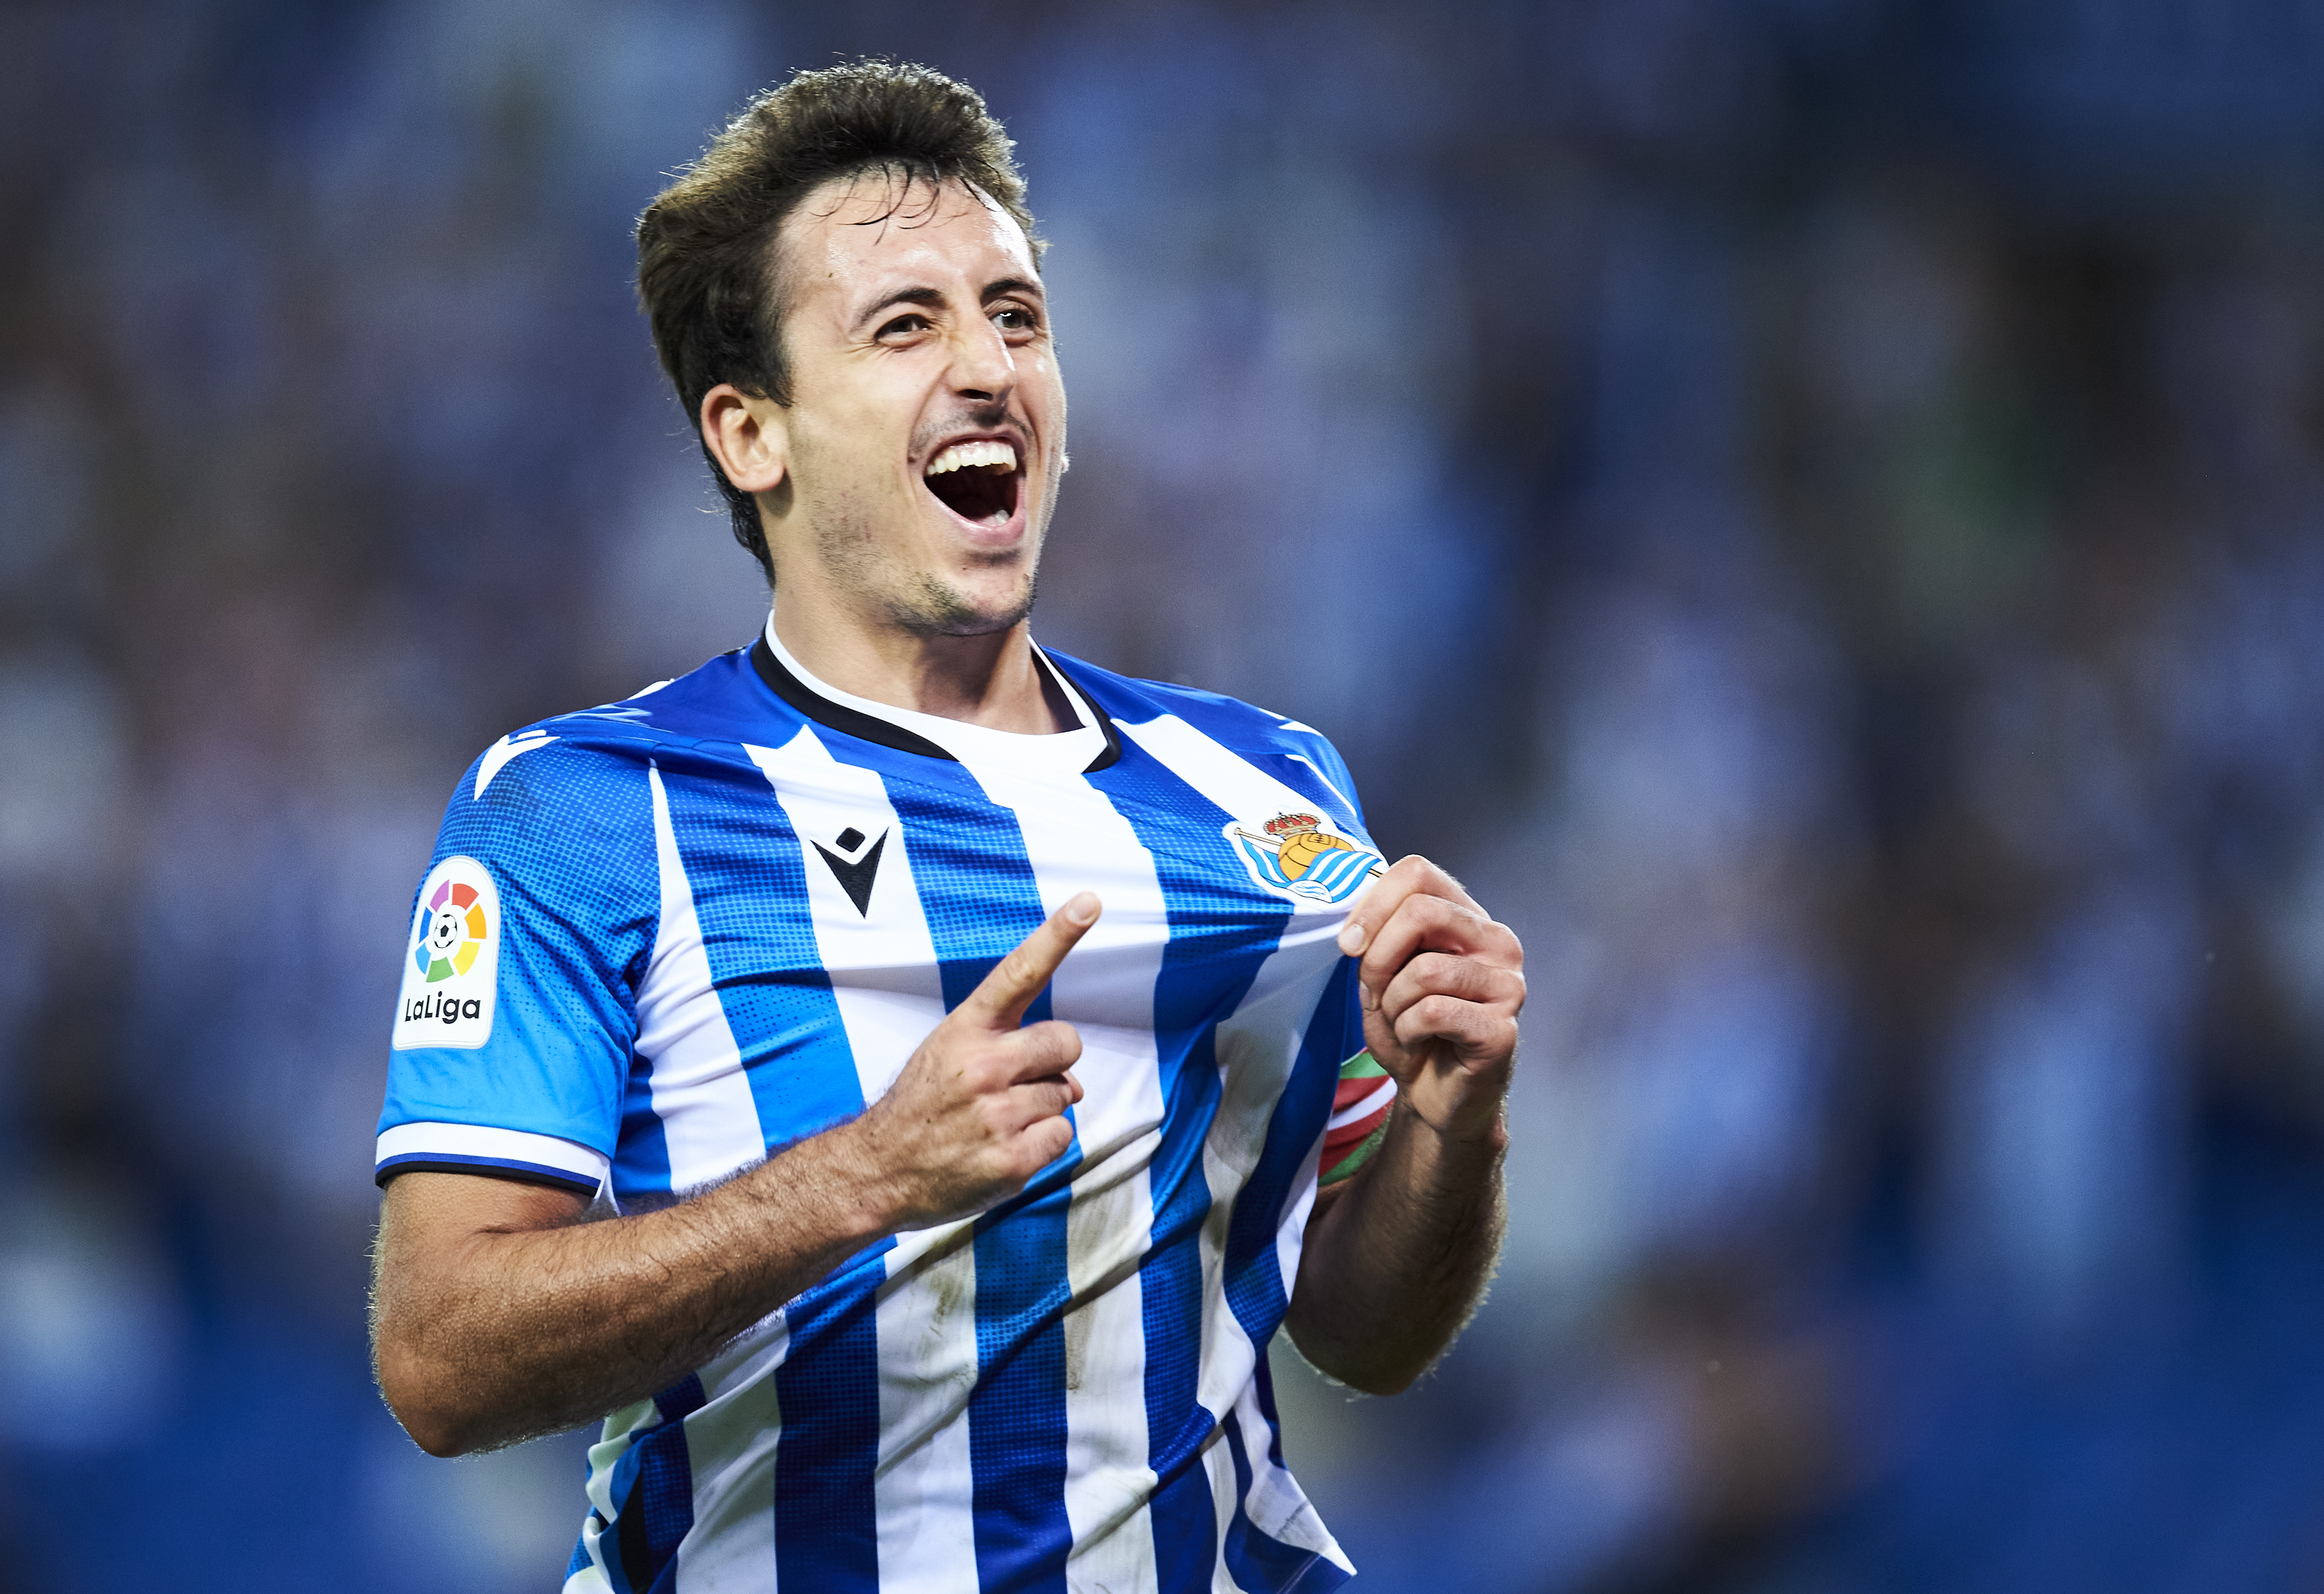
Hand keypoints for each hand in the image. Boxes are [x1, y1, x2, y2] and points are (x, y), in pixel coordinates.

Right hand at [851, 892, 1099, 1228]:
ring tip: (994, 1122)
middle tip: (1014, 1082)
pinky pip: (1062, 1136)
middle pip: (1066, 1041)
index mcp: (966, 1029)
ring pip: (1065, 1094)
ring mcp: (996, 1114)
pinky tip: (1003, 1149)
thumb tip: (1075, 1085)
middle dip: (1054, 1061)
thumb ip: (1011, 1050)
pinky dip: (1042, 1144)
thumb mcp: (949, 1053)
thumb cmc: (923, 1106)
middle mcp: (982, 1066)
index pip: (1020, 972)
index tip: (1090, 902)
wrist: (878, 1171)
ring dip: (1041, 1108)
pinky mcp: (1011, 1160)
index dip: (1058, 935)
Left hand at [1335, 857, 1522, 1144]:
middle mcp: (1497, 942)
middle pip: (1422, 912)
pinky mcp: (1503, 1028)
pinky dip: (1409, 1031)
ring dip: (1394, 1004)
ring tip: (1403, 1024)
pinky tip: (1420, 1042)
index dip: (1373, 903)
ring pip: (1425, 970)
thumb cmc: (1411, 1028)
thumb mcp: (1383, 974)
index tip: (1349, 944)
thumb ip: (1378, 937)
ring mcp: (1508, 985)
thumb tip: (1357, 926)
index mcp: (1467, 918)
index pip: (1419, 873)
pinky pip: (1434, 1012)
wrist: (1434, 1095)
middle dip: (1378, 957)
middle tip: (1374, 993)